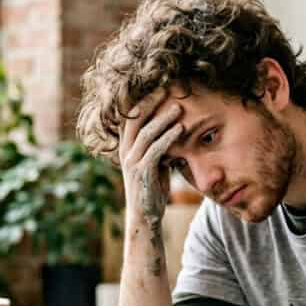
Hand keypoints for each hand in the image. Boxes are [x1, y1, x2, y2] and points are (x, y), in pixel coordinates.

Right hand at [119, 87, 184, 230]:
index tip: (159, 88)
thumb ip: (158, 147)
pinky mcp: (141, 172)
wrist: (145, 216)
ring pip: (146, 132)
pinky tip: (180, 129)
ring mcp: (131, 161)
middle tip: (168, 89)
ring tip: (179, 107)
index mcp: (126, 147)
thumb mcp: (155, 164)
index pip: (130, 117)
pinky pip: (155, 149)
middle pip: (135, 119)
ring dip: (163, 118)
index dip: (143, 101)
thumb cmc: (151, 189)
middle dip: (151, 102)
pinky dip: (168, 137)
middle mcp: (125, 152)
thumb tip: (173, 131)